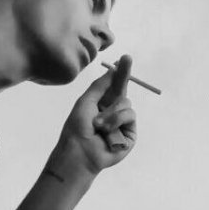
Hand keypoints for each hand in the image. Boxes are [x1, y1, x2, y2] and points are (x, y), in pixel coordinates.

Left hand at [53, 55, 136, 174]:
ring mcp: (122, 122)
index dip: (119, 72)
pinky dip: (117, 120)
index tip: (124, 58)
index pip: (113, 85)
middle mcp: (113, 111)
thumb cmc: (78, 127)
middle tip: (127, 58)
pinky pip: (130, 116)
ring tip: (98, 125)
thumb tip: (112, 70)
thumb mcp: (86, 101)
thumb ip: (100, 86)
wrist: (80, 151)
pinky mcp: (130, 133)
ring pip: (126, 103)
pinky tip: (107, 131)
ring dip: (111, 112)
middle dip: (125, 72)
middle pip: (124, 88)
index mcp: (101, 103)